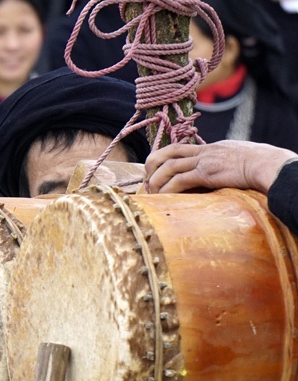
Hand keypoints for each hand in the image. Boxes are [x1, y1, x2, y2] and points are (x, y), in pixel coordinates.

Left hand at [145, 141, 297, 194]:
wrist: (270, 164)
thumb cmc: (259, 166)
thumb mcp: (237, 160)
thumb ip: (223, 165)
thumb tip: (218, 176)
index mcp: (210, 148)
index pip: (179, 148)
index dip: (163, 157)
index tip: (153, 169)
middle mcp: (205, 151)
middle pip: (168, 151)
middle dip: (152, 164)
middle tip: (145, 179)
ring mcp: (205, 161)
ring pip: (169, 166)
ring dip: (155, 180)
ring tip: (150, 192)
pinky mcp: (207, 173)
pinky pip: (180, 180)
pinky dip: (167, 189)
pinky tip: (162, 198)